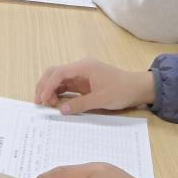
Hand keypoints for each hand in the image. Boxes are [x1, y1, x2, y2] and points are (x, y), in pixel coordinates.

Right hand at [34, 57, 154, 113]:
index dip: (48, 86)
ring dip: (51, 90)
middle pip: (55, 73)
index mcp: (84, 67)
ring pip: (59, 79)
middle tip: (39, 102)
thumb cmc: (121, 90)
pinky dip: (59, 93)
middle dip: (44, 86)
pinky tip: (56, 103)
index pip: (59, 73)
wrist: (138, 88)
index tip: (43, 99)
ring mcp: (81, 75)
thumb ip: (80, 104)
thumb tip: (61, 110)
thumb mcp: (101, 99)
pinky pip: (66, 86)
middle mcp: (80, 68)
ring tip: (48, 105)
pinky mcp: (84, 83)